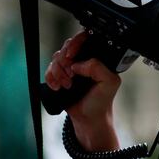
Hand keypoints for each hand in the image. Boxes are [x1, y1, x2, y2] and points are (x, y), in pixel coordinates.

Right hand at [45, 31, 120, 150]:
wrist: (88, 119)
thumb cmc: (100, 102)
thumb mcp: (109, 82)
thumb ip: (98, 67)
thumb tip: (78, 63)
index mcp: (97, 58)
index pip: (85, 39)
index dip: (75, 44)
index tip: (72, 56)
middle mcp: (83, 61)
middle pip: (67, 47)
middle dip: (65, 62)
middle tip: (70, 75)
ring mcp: (71, 68)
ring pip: (57, 58)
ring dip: (58, 72)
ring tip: (67, 85)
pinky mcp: (60, 77)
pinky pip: (49, 69)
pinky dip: (51, 77)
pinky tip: (57, 87)